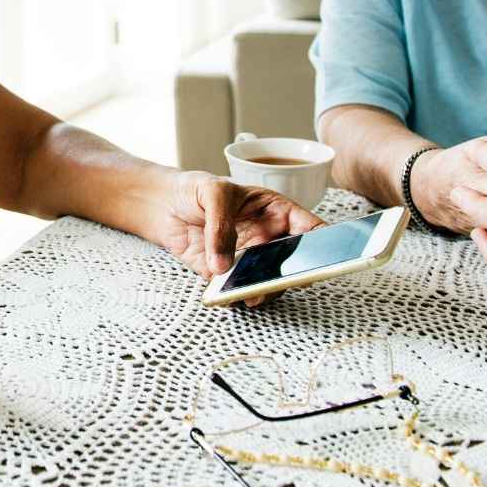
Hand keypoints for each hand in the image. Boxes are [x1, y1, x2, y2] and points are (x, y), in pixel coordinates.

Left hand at [148, 171, 321, 280]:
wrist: (164, 206)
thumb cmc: (195, 189)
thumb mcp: (212, 193)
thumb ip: (221, 224)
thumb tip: (224, 263)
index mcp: (275, 211)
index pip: (308, 228)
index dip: (321, 242)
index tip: (322, 255)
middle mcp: (267, 239)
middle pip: (293, 262)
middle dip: (294, 274)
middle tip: (289, 280)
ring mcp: (249, 259)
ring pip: (269, 282)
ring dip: (264, 291)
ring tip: (252, 295)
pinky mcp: (227, 276)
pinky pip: (238, 291)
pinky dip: (235, 297)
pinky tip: (228, 296)